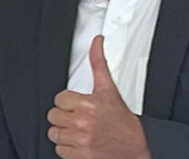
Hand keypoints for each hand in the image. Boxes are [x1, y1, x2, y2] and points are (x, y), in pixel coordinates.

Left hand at [47, 35, 148, 158]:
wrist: (135, 150)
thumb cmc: (123, 123)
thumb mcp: (110, 91)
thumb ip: (99, 64)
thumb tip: (97, 41)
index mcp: (90, 104)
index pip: (60, 99)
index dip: (68, 103)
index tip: (77, 106)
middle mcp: (84, 122)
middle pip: (53, 116)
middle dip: (63, 117)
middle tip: (77, 119)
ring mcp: (81, 140)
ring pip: (54, 133)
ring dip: (64, 133)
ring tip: (78, 131)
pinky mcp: (79, 155)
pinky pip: (59, 150)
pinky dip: (67, 148)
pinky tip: (79, 143)